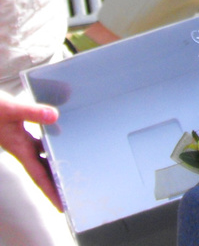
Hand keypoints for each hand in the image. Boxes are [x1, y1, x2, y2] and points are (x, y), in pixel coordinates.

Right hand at [0, 90, 61, 210]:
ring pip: (42, 159)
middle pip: (42, 172)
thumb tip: (54, 116)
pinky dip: (51, 148)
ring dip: (54, 168)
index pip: (38, 175)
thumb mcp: (11, 109)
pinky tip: (64, 142)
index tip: (61, 206)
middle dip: (54, 186)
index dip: (50, 190)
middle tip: (71, 198)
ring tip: (70, 176)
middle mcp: (22, 149)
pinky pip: (41, 145)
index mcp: (19, 149)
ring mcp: (22, 142)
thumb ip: (32, 112)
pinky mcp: (22, 133)